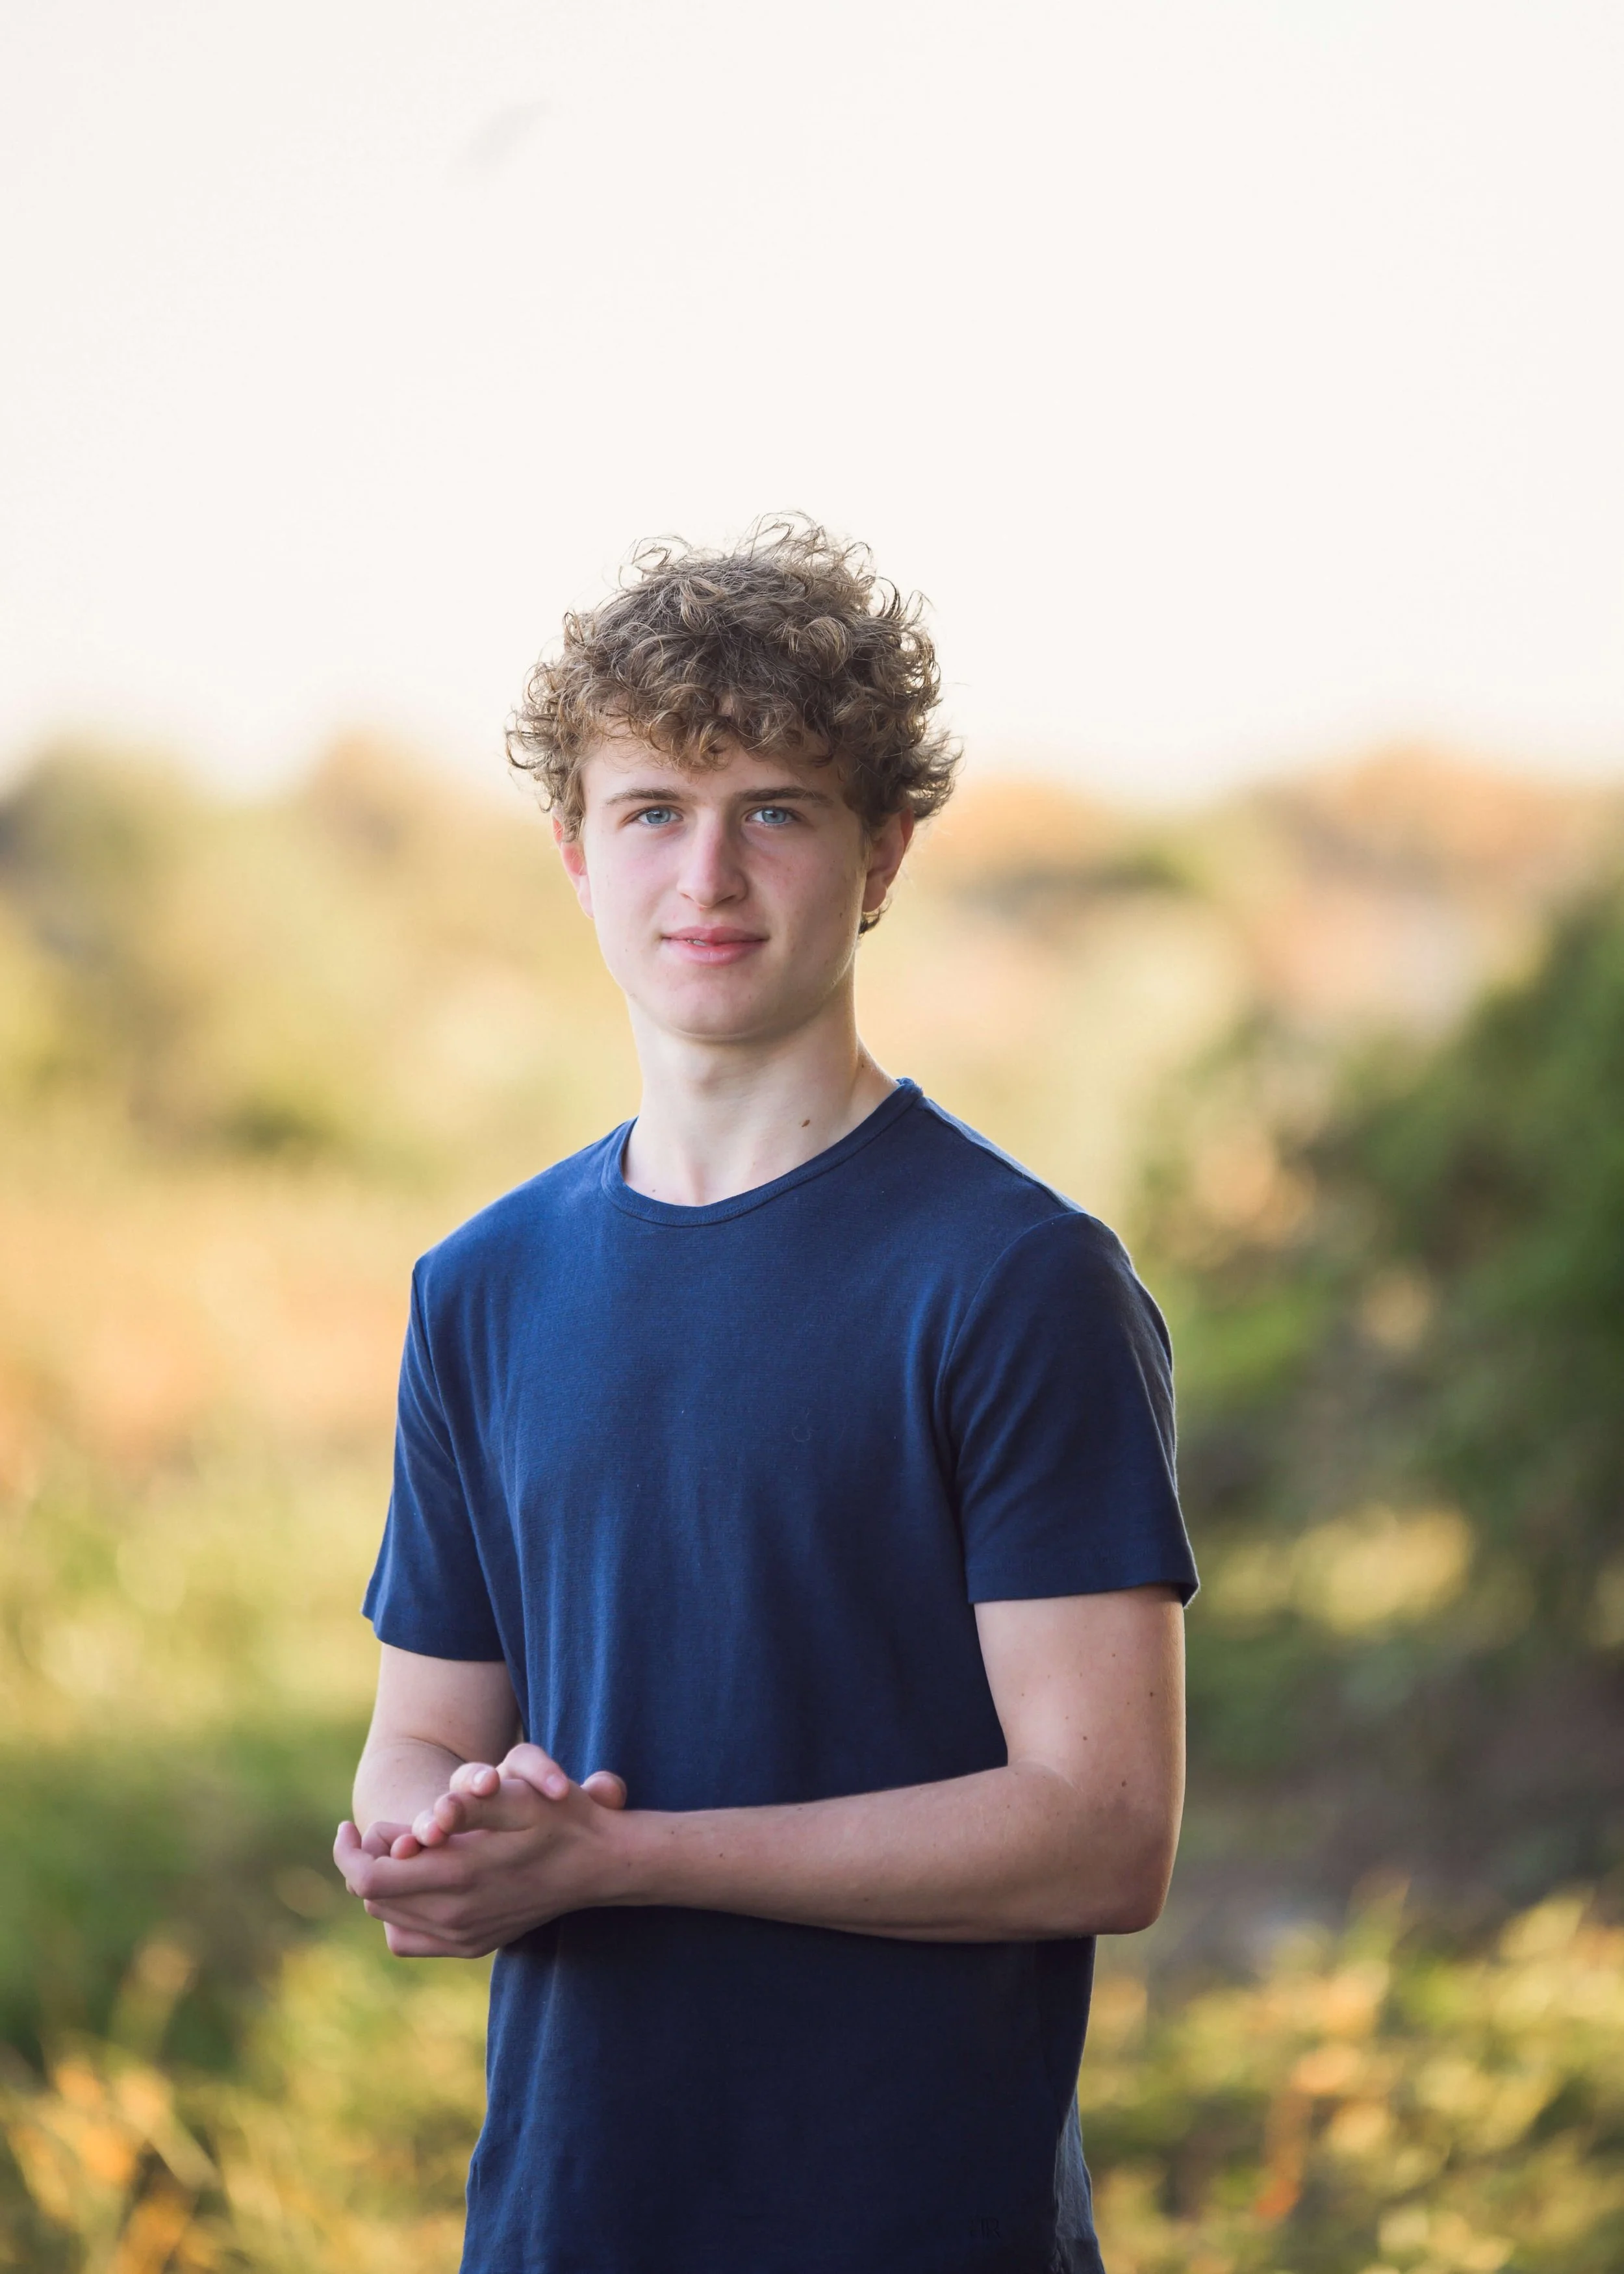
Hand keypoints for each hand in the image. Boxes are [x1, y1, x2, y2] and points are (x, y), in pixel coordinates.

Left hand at [333, 1745, 630, 1957]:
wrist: (600, 1866)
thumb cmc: (560, 1820)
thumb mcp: (520, 1797)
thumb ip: (469, 1804)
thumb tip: (423, 1820)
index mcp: (458, 1876)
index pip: (367, 1879)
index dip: (348, 1852)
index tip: (349, 1826)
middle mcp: (455, 1916)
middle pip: (372, 1898)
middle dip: (368, 1861)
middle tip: (389, 1831)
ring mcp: (463, 1938)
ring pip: (389, 1920)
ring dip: (385, 1885)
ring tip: (407, 1852)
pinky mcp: (472, 1947)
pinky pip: (411, 1940)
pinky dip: (401, 1915)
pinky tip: (421, 1886)